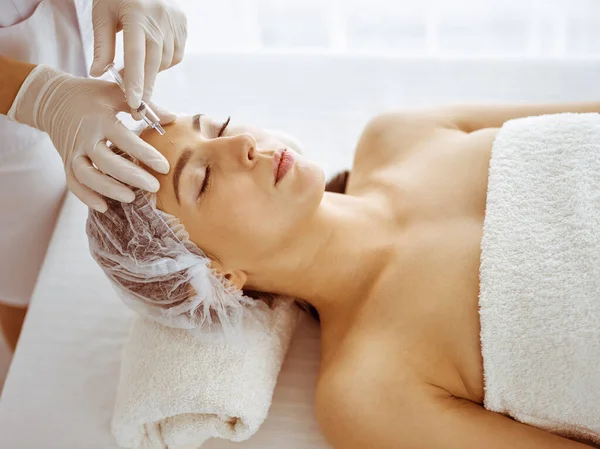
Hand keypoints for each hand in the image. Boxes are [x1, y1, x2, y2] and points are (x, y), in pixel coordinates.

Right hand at [8, 65, 173, 211]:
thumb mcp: (114, 92)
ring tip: (131, 198)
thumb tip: (172, 118)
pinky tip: (104, 207)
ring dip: (108, 189)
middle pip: (106, 161)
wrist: (51, 99)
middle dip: (131, 176)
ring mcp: (73, 152)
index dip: (144, 153)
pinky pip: (73, 183)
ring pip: (87, 175)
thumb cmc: (90, 96)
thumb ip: (144, 105)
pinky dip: (86, 197)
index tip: (164, 167)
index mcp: (99, 119)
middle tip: (154, 187)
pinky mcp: (66, 162)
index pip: (124, 139)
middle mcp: (84, 137)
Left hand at [90, 0, 186, 112]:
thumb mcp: (102, 14)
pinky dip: (163, 62)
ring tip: (138, 66)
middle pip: (153, 64)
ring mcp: (174, 24)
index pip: (136, 55)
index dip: (135, 81)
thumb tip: (98, 73)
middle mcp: (159, 20)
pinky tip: (152, 54)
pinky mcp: (183, 27)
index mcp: (136, 15)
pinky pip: (175, 55)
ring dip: (151, 71)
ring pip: (164, 62)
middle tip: (138, 110)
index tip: (134, 103)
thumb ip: (102, 45)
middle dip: (145, 89)